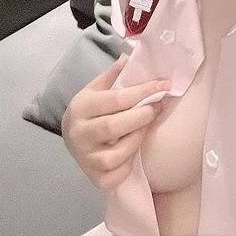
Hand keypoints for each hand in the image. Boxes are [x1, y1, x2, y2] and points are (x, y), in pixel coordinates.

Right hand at [61, 55, 170, 188]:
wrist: (70, 138)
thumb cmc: (90, 110)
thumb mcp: (95, 89)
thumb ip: (112, 75)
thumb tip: (130, 57)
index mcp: (80, 107)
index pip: (115, 99)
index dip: (143, 91)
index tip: (164, 86)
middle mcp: (79, 133)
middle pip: (115, 126)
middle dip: (143, 116)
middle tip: (158, 107)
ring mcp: (85, 158)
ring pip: (117, 153)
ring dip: (137, 139)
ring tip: (145, 127)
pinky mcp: (95, 178)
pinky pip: (117, 174)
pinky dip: (129, 164)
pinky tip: (133, 151)